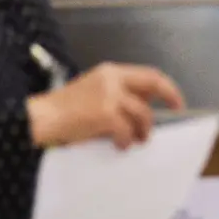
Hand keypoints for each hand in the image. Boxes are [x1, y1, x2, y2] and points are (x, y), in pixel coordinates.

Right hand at [26, 62, 185, 148]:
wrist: (42, 118)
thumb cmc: (63, 111)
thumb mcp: (91, 93)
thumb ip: (115, 96)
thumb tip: (139, 111)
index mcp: (110, 72)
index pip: (147, 74)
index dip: (166, 87)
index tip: (176, 101)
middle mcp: (112, 79)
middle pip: (152, 84)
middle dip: (169, 98)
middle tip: (172, 115)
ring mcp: (110, 95)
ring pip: (142, 113)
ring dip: (143, 130)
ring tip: (137, 140)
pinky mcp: (106, 113)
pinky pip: (127, 131)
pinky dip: (126, 140)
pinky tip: (119, 145)